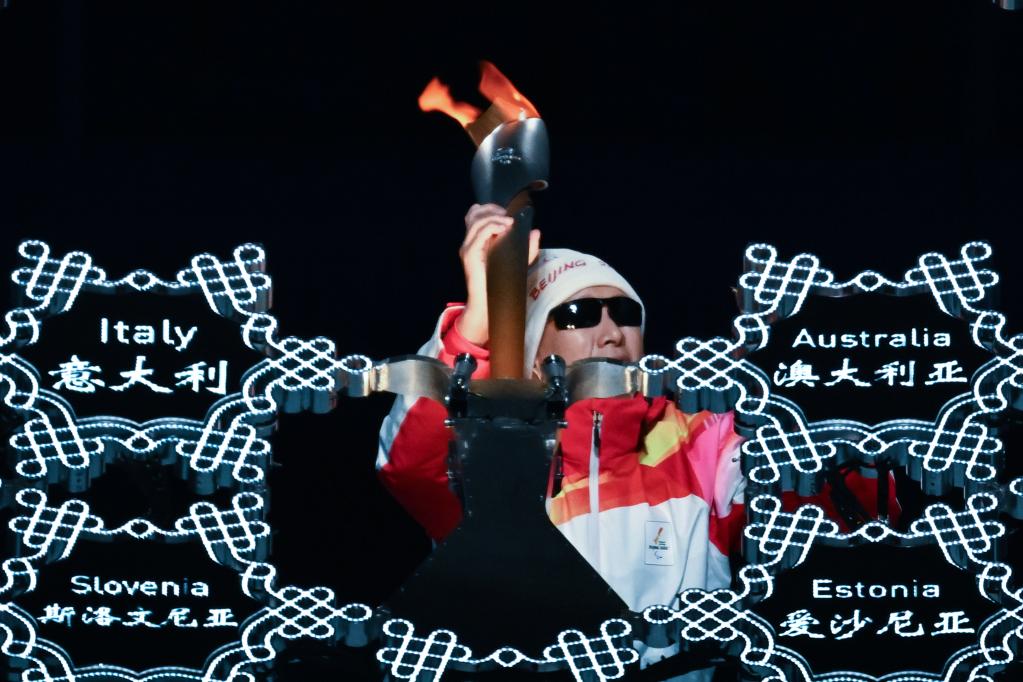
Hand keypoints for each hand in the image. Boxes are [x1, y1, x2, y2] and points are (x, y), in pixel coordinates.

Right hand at [455, 203, 540, 345]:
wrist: (489, 303)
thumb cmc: (501, 284)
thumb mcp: (518, 261)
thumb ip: (528, 247)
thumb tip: (535, 231)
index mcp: (477, 241)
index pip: (475, 215)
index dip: (489, 208)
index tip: (506, 211)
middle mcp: (469, 242)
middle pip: (474, 214)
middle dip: (492, 209)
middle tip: (508, 215)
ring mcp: (468, 248)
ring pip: (477, 221)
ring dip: (495, 217)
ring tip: (509, 222)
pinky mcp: (470, 254)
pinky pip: (480, 234)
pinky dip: (493, 226)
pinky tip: (505, 228)